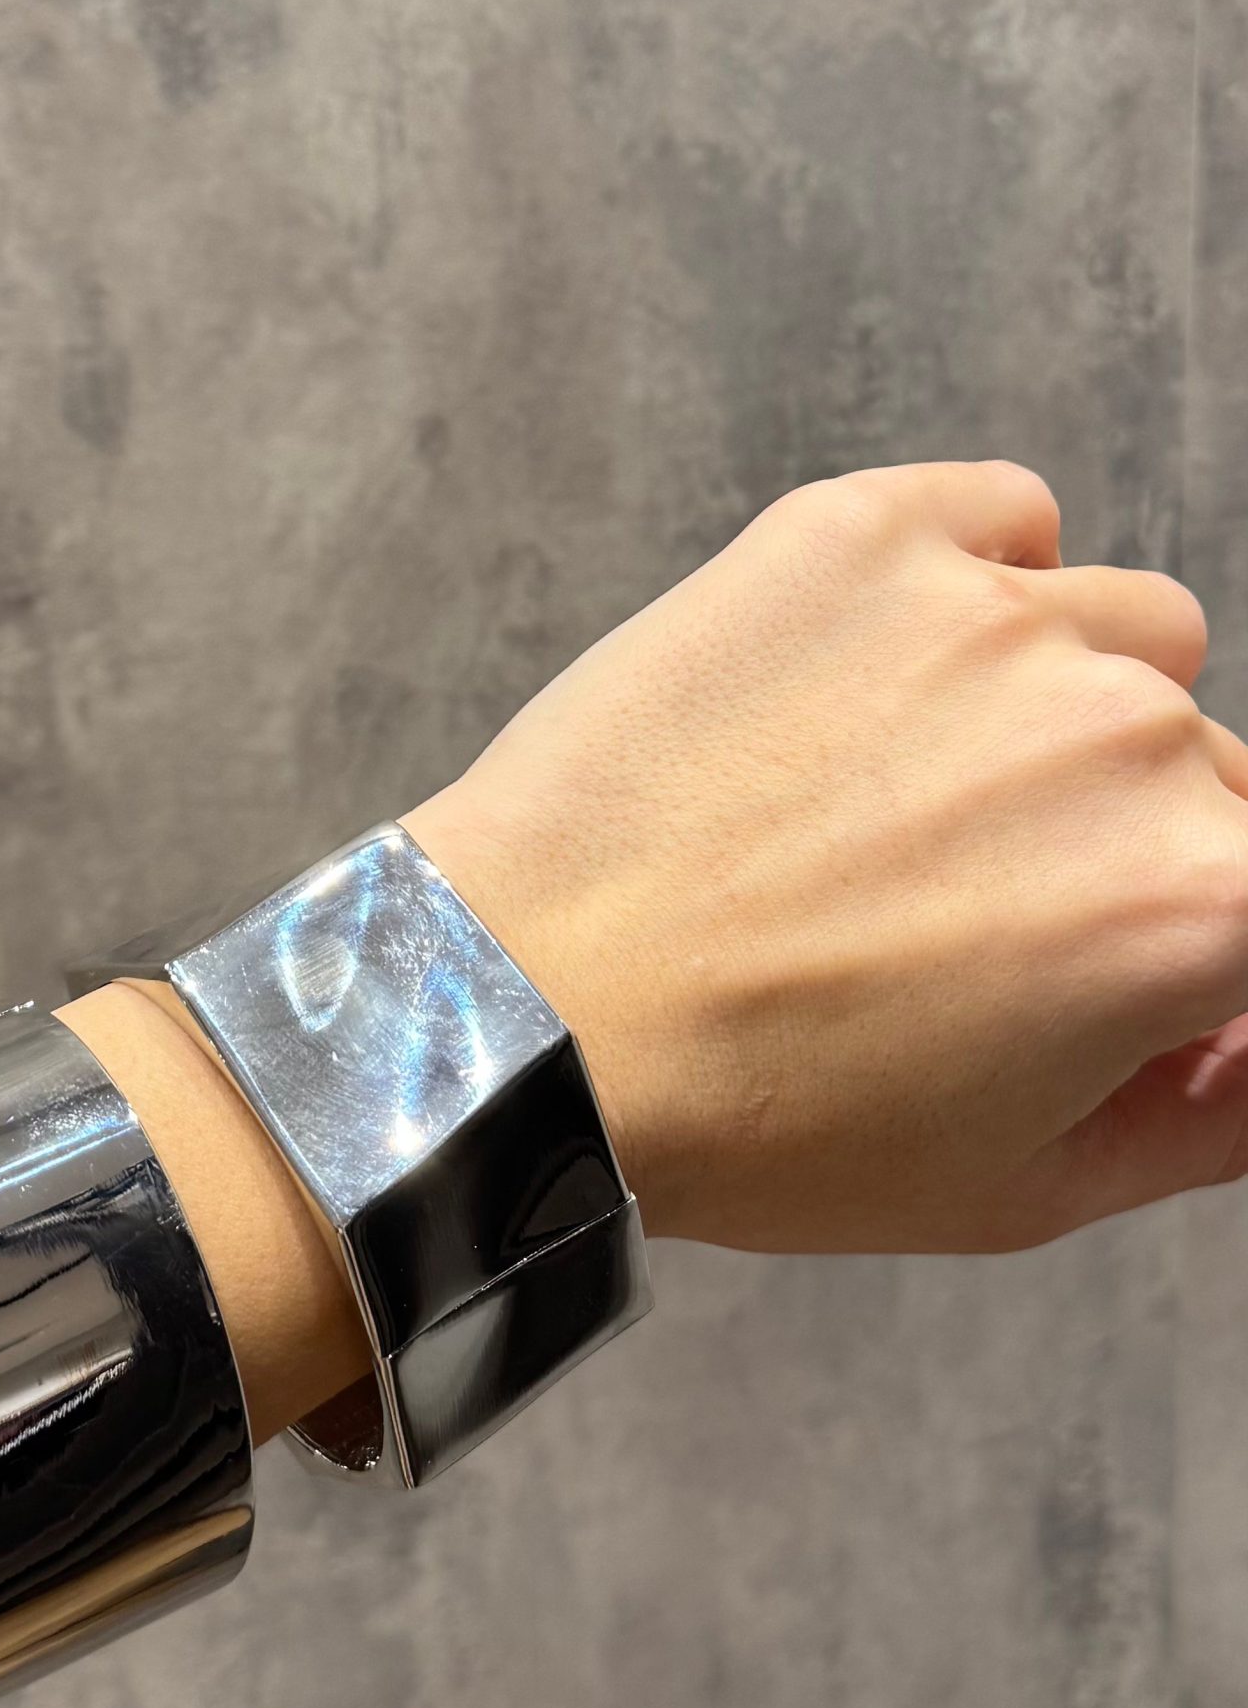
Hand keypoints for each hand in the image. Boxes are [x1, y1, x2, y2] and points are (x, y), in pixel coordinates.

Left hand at [407, 461, 1247, 1252]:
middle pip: (1207, 772)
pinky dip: (977, 581)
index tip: (1114, 975)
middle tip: (962, 913)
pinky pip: (1008, 518)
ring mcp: (994, 615)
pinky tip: (880, 673)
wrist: (527, 1004)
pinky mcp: (867, 537)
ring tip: (908, 792)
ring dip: (1064, 707)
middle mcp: (1129, 734)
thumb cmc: (756, 1117)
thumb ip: (1209, 1122)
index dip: (1200, 950)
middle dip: (1121, 845)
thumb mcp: (1018, 1188)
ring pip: (1128, 635)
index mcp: (1199, 901)